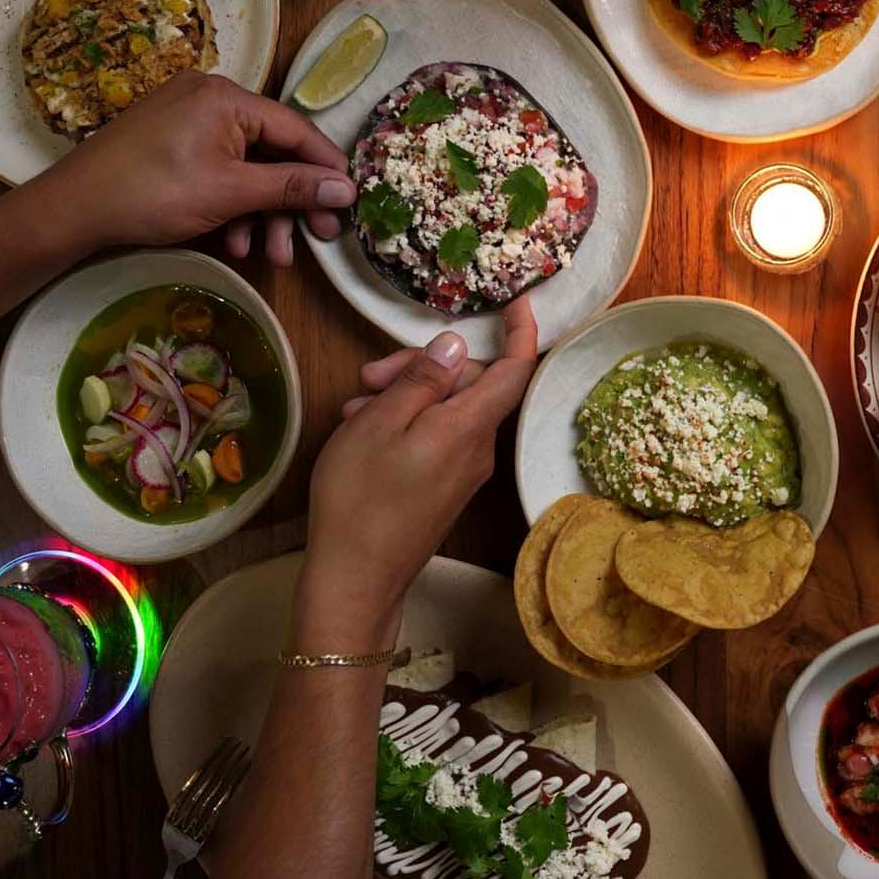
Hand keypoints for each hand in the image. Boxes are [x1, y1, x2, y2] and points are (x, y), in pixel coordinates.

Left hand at [37, 70, 354, 264]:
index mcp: (228, 97)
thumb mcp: (232, 192)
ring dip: (263, 216)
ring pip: (248, 170)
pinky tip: (236, 243)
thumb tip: (348, 189)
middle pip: (273, 153)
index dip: (327, 168)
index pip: (297, 129)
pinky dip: (234, 207)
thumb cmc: (154, 192)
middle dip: (292, 204)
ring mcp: (191, 122)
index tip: (351, 202)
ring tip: (270, 256)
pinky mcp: (176, 146)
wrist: (73, 210)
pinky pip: (222, 172)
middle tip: (317, 239)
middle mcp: (212, 100)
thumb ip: (293, 187)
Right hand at [296, 298, 538, 644]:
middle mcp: (479, 448)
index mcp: (471, 426)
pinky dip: (407, 424)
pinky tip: (366, 431)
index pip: (515, 369)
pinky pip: (438, 438)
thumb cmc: (360, 496)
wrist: (356, 577)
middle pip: (471, 385)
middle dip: (424, 368)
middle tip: (368, 375)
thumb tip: (458, 345)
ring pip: (449, 411)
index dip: (522, 332)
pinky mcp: (447, 488)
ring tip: (355, 408)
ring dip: (406, 397)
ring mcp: (465, 471)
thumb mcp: (381, 422)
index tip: (518, 302)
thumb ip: (423, 380)